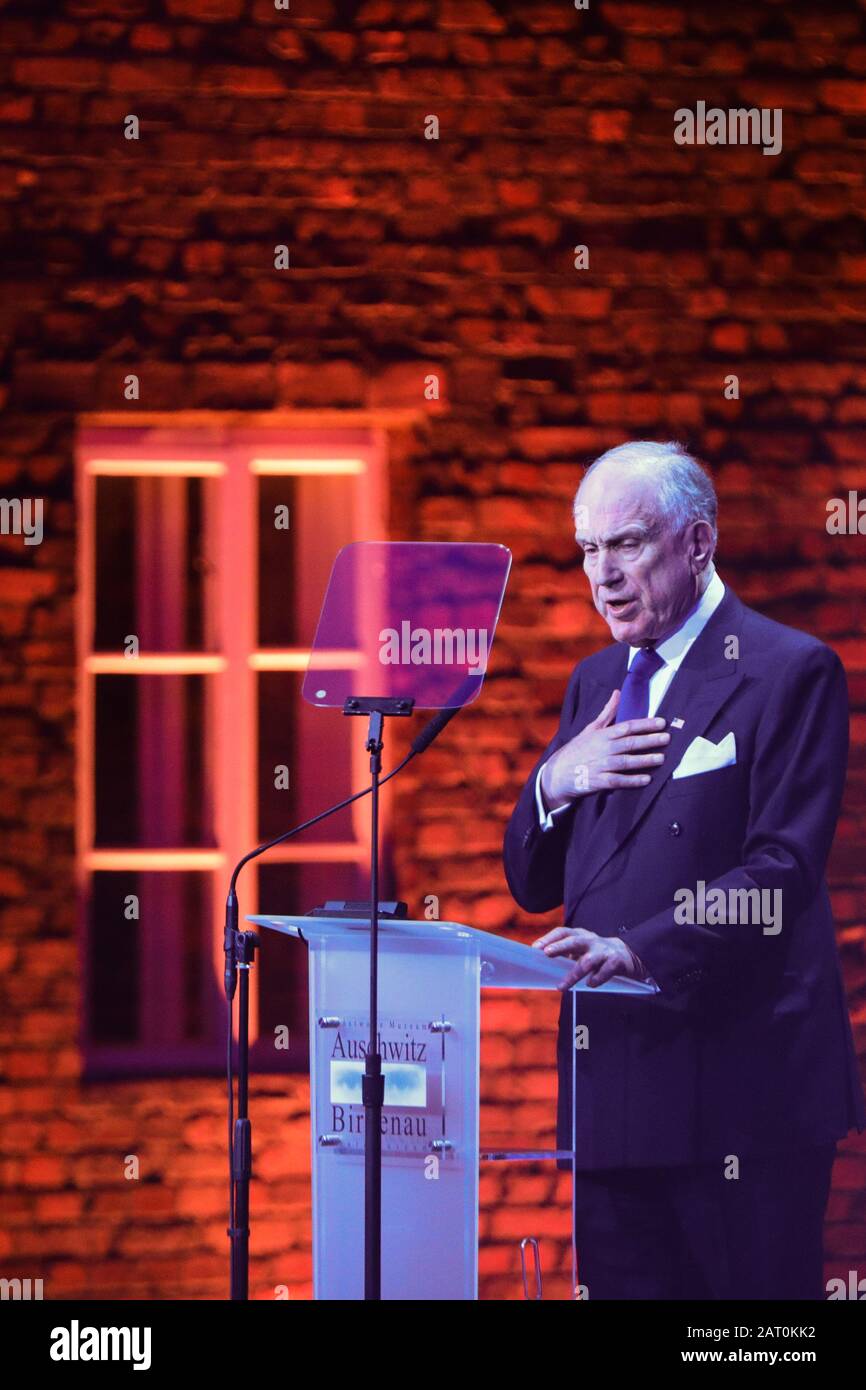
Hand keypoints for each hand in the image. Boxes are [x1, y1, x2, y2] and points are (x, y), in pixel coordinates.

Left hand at [532, 926, 637, 989]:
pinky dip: (596, 979)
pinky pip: (605, 971)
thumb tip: (541, 962)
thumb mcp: (580, 949)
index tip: (535, 948)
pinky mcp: (616, 961)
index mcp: (580, 935)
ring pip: (587, 961)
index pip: (563, 932)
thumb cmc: (596, 953)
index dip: (549, 938)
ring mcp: (604, 950)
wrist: (626, 955)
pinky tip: (590, 984)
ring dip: (573, 974)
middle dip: (560, 946)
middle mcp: (591, 940)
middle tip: (546, 953)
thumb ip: (564, 953)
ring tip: (561, 986)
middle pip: (574, 941)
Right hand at [540, 690, 669, 810]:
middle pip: (629, 743)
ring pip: (626, 762)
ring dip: (644, 760)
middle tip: (666, 738)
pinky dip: (632, 780)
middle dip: (649, 740)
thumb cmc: (578, 748)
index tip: (661, 722)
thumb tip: (618, 693)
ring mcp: (601, 765)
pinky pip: (618, 781)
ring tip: (661, 758)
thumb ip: (607, 712)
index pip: (627, 726)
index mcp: (602, 734)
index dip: (645, 724)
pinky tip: (646, 779)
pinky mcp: (599, 781)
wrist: (558, 772)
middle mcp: (603, 749)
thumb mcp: (591, 728)